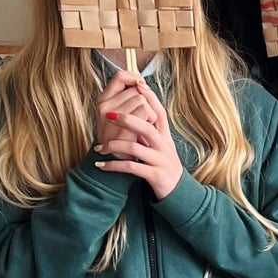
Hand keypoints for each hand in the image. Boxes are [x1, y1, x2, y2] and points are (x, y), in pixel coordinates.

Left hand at [95, 83, 184, 198]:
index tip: (137, 85)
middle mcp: (164, 146)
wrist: (178, 192)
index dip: (149, 98)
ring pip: (136, 148)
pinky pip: (131, 168)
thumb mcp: (161, 147)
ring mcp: (160, 160)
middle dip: (126, 119)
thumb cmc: (164, 166)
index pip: (159, 113)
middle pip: (146, 127)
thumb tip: (133, 114)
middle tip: (108, 115)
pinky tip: (102, 165)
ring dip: (114, 146)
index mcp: (165, 137)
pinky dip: (114, 166)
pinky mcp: (155, 175)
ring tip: (99, 148)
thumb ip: (149, 132)